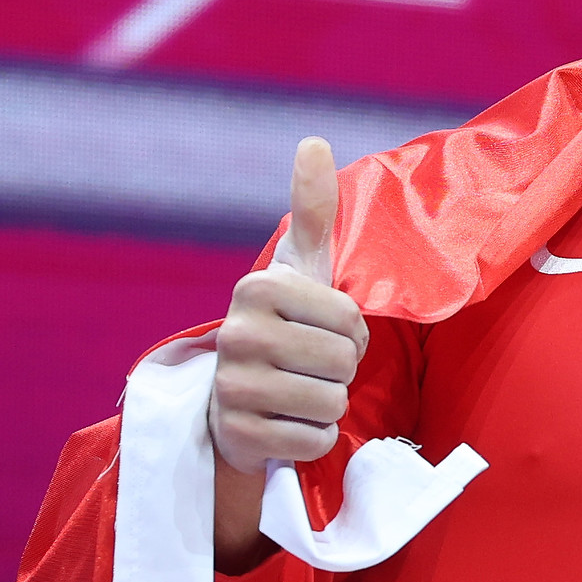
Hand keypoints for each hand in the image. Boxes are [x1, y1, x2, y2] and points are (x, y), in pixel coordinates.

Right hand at [212, 137, 368, 475]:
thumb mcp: (300, 267)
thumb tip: (314, 140)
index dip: (351, 331)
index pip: (349, 319)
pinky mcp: (237, 436)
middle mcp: (235, 334)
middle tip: (311, 365)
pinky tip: (286, 423)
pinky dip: (314, 437)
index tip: (322, 330)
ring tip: (299, 392)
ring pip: (332, 402)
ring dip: (329, 402)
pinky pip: (316, 440)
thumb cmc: (284, 326)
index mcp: (257, 287)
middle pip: (344, 362)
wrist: (235, 400)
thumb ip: (313, 210)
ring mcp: (231, 388)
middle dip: (341, 368)